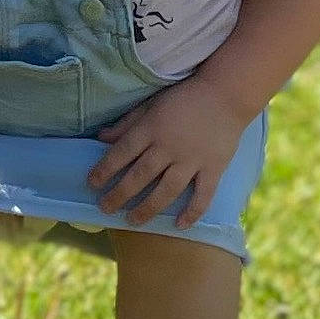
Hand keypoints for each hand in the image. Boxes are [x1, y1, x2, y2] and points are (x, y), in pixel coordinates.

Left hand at [88, 75, 248, 227]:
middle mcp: (169, 147)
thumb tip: (101, 138)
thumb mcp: (151, 104)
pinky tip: (179, 225)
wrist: (227, 93)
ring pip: (166, 190)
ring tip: (132, 221)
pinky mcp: (213, 168)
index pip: (122, 152)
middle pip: (140, 176)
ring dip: (148, 208)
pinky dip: (192, 212)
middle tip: (105, 208)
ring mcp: (192, 160)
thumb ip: (127, 123)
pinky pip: (203, 195)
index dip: (104, 169)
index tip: (92, 184)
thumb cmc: (184, 97)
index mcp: (151, 128)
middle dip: (119, 194)